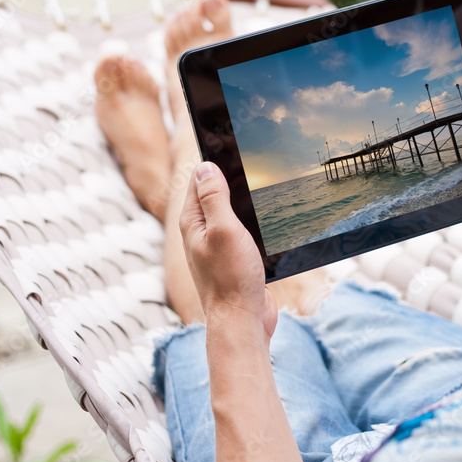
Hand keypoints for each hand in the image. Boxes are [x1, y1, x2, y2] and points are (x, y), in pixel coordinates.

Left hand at [179, 162, 277, 340]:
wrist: (243, 320)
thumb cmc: (231, 278)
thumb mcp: (223, 230)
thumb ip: (214, 198)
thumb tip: (205, 166)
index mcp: (193, 222)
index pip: (198, 180)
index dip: (213, 160)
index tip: (229, 141)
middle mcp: (201, 232)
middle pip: (214, 193)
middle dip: (230, 176)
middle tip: (251, 157)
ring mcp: (217, 245)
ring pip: (231, 212)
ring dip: (244, 199)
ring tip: (262, 181)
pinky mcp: (234, 258)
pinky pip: (241, 230)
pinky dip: (252, 219)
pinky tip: (268, 215)